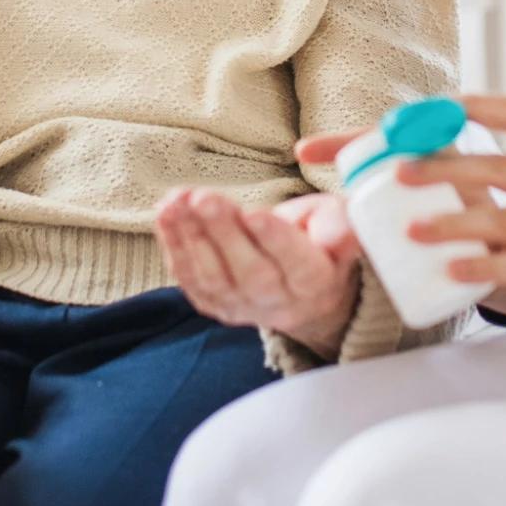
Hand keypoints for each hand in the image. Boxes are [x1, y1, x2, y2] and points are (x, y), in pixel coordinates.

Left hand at [156, 187, 360, 359]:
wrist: (300, 280)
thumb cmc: (319, 238)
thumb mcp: (339, 222)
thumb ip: (340, 226)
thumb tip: (338, 236)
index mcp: (316, 281)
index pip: (298, 264)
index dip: (276, 240)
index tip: (255, 213)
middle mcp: (279, 302)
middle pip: (250, 272)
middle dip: (224, 232)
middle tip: (204, 197)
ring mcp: (242, 307)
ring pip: (214, 277)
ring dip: (191, 236)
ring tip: (178, 200)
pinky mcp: (213, 304)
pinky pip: (190, 279)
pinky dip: (174, 245)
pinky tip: (166, 213)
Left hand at [294, 129, 505, 320]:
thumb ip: (497, 184)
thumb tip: (424, 165)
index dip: (473, 107)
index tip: (428, 110)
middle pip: (502, 166)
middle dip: (446, 168)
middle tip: (401, 173)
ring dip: (454, 224)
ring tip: (413, 230)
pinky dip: (484, 265)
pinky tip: (452, 268)